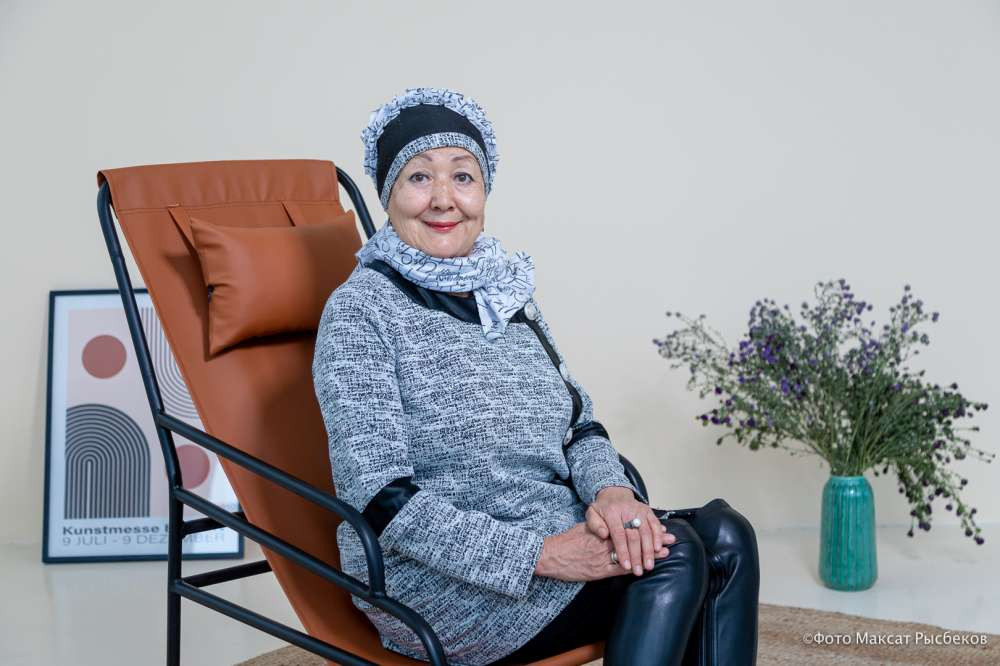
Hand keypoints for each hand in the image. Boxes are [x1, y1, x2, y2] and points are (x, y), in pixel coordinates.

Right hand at [535, 523, 669, 581]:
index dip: (646, 529)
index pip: (629, 528)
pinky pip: (619, 570)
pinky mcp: (599, 571)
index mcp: (603, 530)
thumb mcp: (584, 528)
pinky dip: (633, 568)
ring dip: (648, 554)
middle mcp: (605, 542)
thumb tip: (610, 526)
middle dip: (653, 540)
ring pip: (631, 554)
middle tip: (670, 539)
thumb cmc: (566, 542)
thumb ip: (599, 527)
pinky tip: (645, 568)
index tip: (660, 527)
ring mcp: (603, 557)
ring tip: (664, 553)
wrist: (551, 555)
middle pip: (634, 539)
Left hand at [587, 486, 674, 575]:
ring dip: (649, 550)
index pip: (619, 534)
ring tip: (649, 565)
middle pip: (634, 535)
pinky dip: (658, 537)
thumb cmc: (603, 509)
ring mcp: (639, 510)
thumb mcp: (592, 514)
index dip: (623, 550)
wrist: (615, 494)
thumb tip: (604, 535)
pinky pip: (655, 524)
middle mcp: (628, 510)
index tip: (626, 565)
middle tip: (638, 571)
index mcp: (612, 512)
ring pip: (647, 531)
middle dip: (637, 555)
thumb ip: (594, 525)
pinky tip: (658, 550)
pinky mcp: (648, 511)